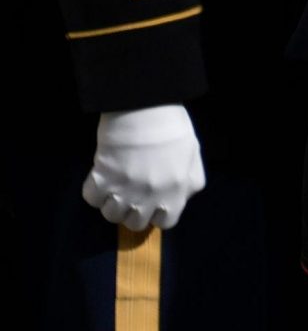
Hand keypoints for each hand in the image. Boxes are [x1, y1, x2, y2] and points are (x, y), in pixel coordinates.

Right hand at [84, 105, 205, 230]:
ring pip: (111, 215)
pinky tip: (100, 176)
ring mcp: (125, 190)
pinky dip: (93, 190)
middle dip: (132, 210)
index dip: (157, 213)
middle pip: (135, 223)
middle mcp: (151, 197)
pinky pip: (91, 199)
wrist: (146, 107)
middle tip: (130, 193)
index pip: (166, 222)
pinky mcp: (103, 179)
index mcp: (176, 192)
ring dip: (111, 202)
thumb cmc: (172, 127)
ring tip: (114, 185)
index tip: (151, 202)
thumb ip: (189, 181)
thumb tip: (181, 197)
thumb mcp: (193, 156)